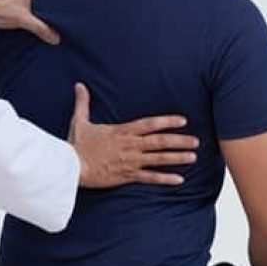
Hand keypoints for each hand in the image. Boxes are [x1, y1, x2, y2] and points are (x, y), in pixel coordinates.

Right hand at [68, 84, 197, 187]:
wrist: (70, 168)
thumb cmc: (76, 146)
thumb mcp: (79, 121)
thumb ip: (83, 103)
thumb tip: (79, 85)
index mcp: (122, 132)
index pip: (149, 124)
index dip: (167, 121)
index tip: (182, 120)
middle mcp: (130, 146)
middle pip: (159, 142)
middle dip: (179, 140)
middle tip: (196, 141)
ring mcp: (130, 162)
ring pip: (158, 159)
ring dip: (177, 158)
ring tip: (193, 157)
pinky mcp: (126, 176)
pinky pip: (149, 178)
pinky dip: (164, 178)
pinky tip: (179, 179)